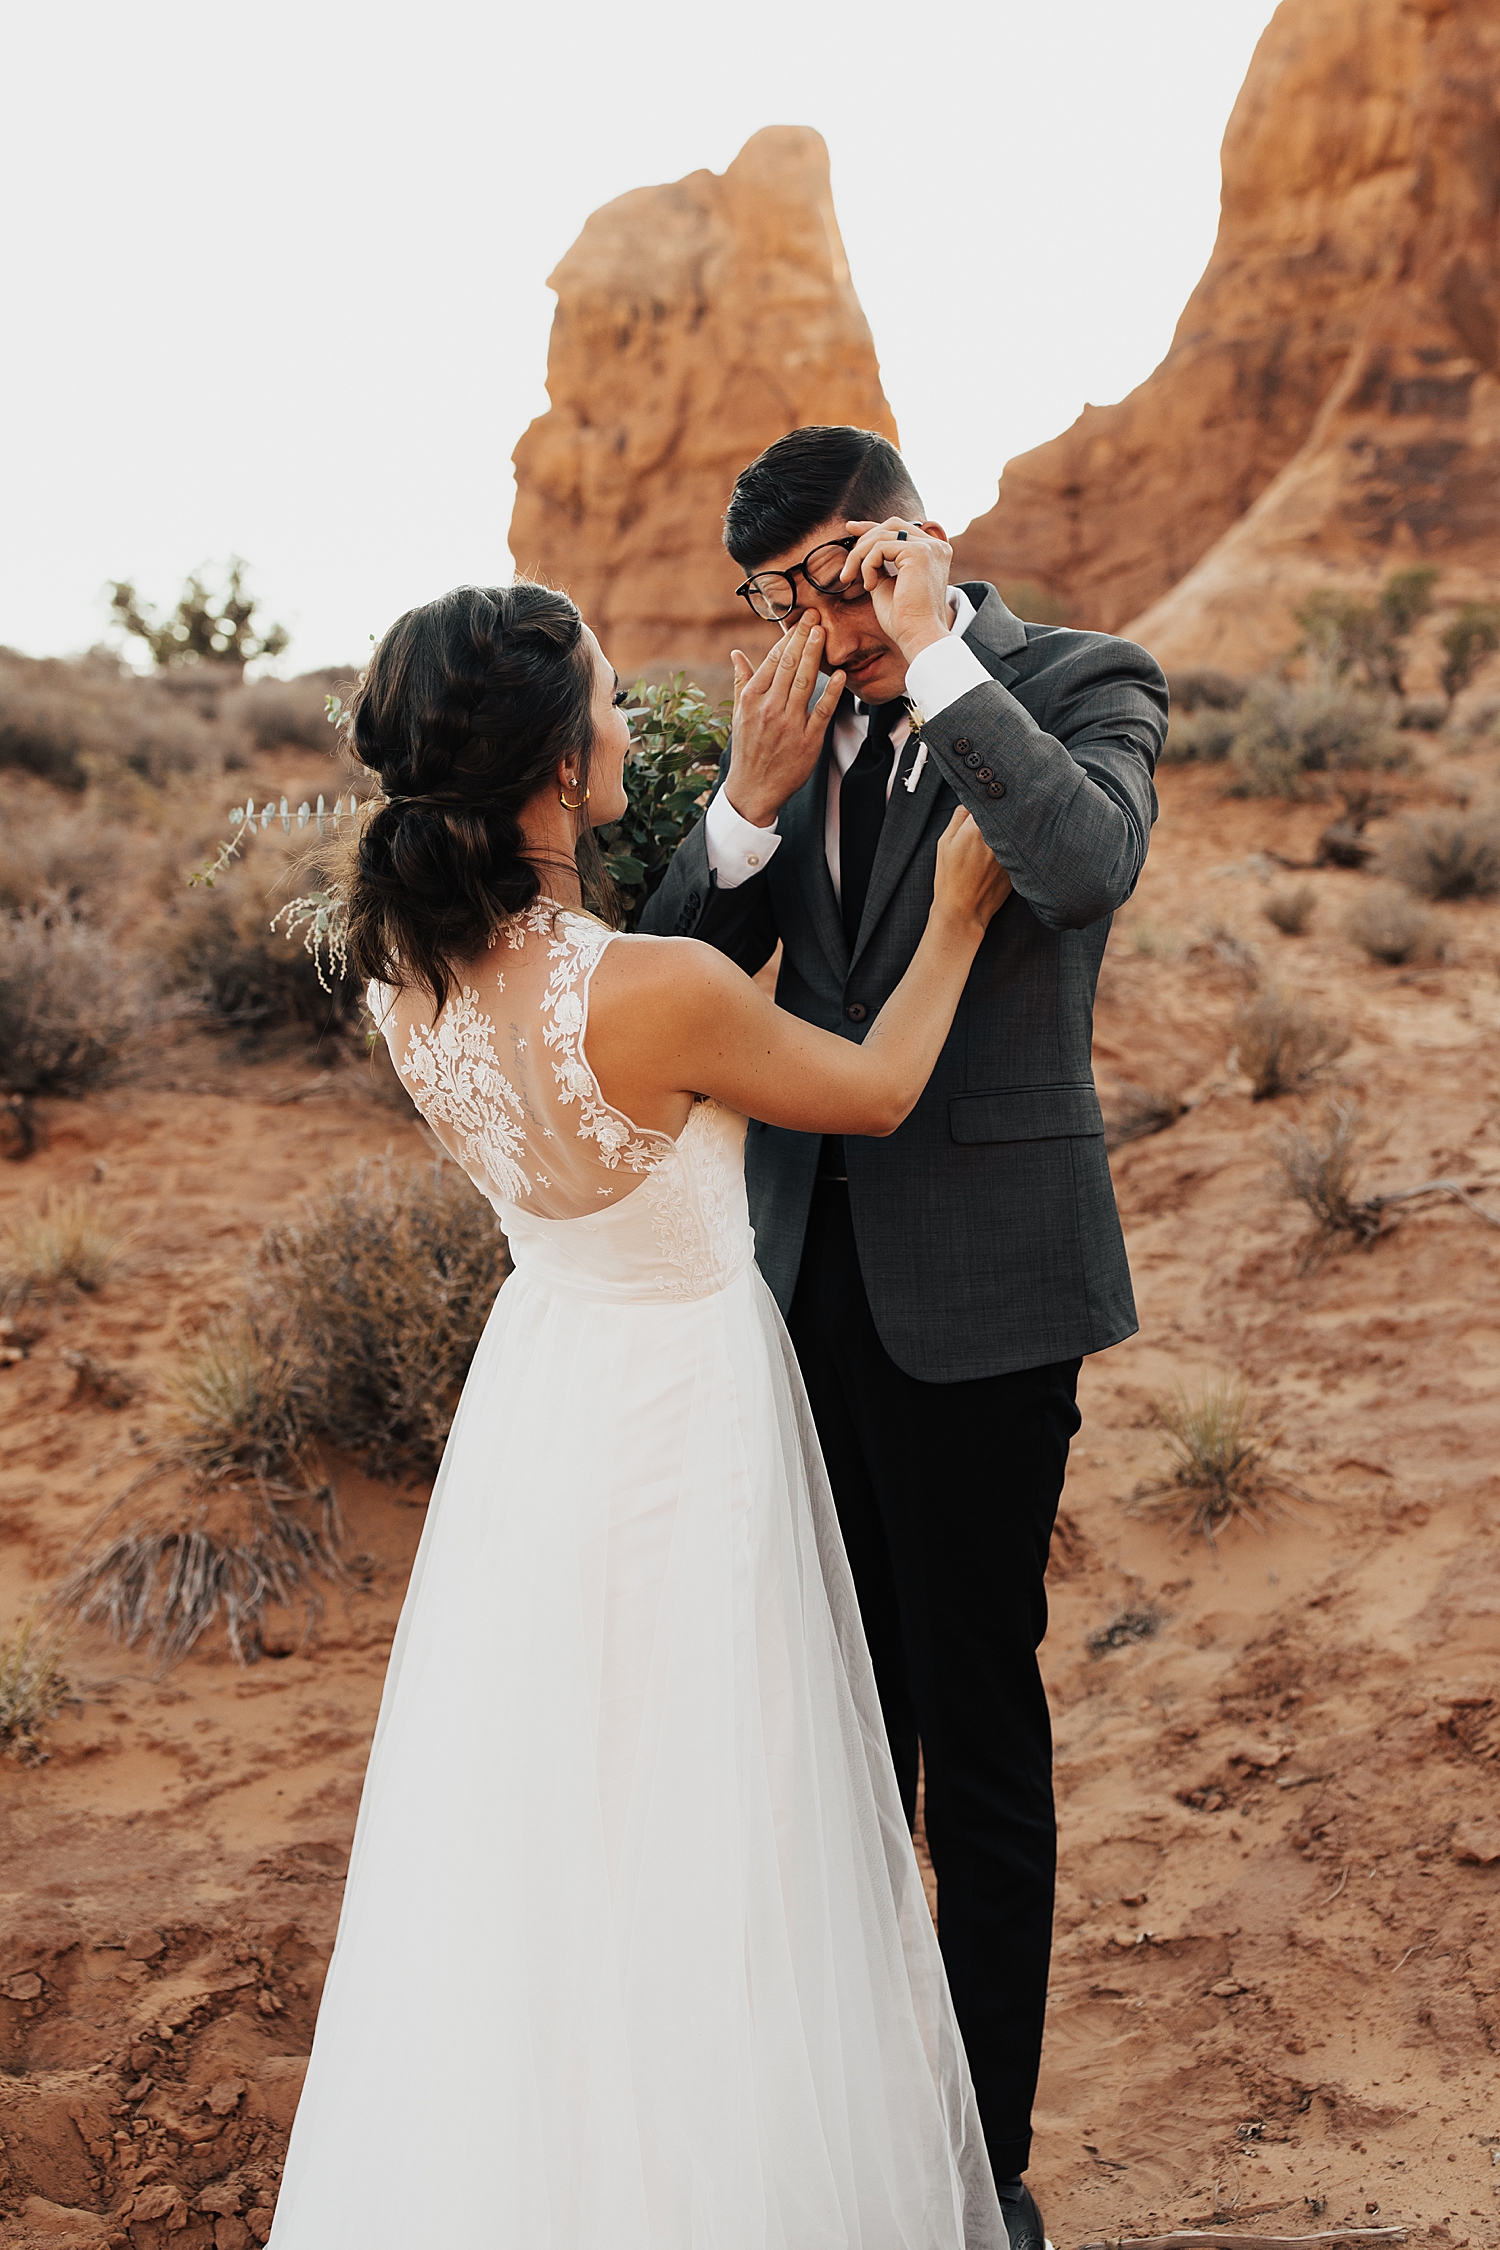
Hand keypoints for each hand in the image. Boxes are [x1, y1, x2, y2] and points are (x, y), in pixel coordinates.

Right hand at [726, 617, 845, 828]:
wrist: (753, 789)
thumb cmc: (748, 749)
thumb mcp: (739, 714)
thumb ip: (742, 682)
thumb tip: (736, 654)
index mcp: (752, 699)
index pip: (771, 661)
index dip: (788, 638)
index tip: (800, 620)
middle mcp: (769, 708)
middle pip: (788, 666)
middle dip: (803, 638)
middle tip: (816, 615)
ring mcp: (788, 724)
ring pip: (803, 682)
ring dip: (814, 655)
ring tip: (823, 632)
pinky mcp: (807, 741)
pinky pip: (821, 711)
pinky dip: (831, 692)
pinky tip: (839, 675)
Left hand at [840, 517, 952, 663]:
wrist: (918, 636)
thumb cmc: (903, 619)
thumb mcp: (887, 583)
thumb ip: (879, 563)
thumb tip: (861, 545)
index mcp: (932, 552)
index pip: (899, 528)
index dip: (872, 527)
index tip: (850, 529)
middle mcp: (935, 545)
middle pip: (891, 525)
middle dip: (863, 538)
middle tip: (847, 564)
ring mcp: (929, 547)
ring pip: (882, 536)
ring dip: (859, 556)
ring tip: (852, 579)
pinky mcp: (919, 553)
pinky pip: (880, 548)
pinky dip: (867, 566)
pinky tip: (870, 587)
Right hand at [932, 806, 1011, 935]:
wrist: (963, 910)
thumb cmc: (950, 878)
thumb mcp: (944, 843)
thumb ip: (958, 817)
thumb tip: (971, 801)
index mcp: (975, 829)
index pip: (987, 800)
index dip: (986, 798)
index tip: (985, 798)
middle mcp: (996, 838)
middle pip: (1004, 813)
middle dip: (999, 812)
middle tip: (994, 811)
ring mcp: (1010, 852)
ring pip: (1013, 829)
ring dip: (1009, 827)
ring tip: (996, 836)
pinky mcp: (1018, 864)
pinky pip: (1019, 846)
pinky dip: (1015, 844)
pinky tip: (1008, 849)